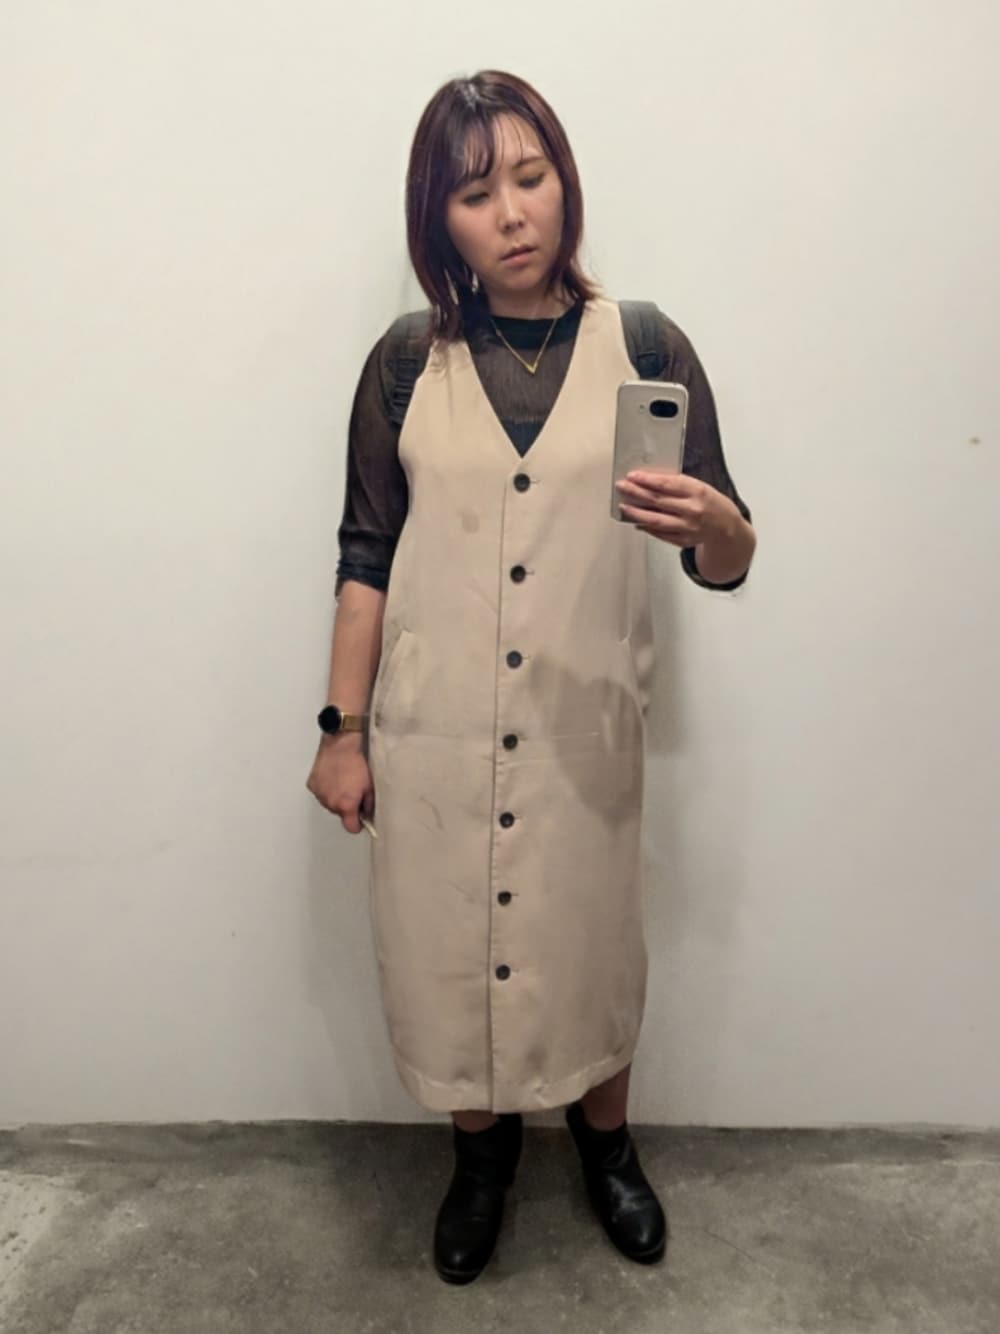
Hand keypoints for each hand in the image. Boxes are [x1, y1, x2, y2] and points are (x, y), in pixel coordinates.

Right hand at [306, 737, 374, 834]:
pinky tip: (333, 777)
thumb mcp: (370, 786)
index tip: (360, 819)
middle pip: (339, 814)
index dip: (358, 824)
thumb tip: (368, 812)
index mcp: (345, 806)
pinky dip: (326, 789)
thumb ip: (369, 805)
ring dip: (335, 798)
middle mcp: (330, 803)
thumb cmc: (357, 763)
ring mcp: (319, 794)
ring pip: (329, 804)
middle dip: (346, 807)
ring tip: (342, 782)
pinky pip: (321, 793)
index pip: (351, 828)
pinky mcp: (312, 785)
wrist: (340, 745)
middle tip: (353, 792)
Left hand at [615, 470, 739, 547]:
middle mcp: (692, 510)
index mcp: (698, 491)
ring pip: (656, 520)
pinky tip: (636, 522)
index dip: (647, 479)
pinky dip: (647, 527)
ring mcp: (687, 527)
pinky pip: (661, 534)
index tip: (632, 475)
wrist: (727, 527)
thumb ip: (677, 485)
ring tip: (623, 506)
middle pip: (658, 500)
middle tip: (622, 487)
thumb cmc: (711, 503)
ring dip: (637, 512)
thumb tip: (649, 481)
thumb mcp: (699, 487)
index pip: (667, 484)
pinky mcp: (683, 540)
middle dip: (636, 493)